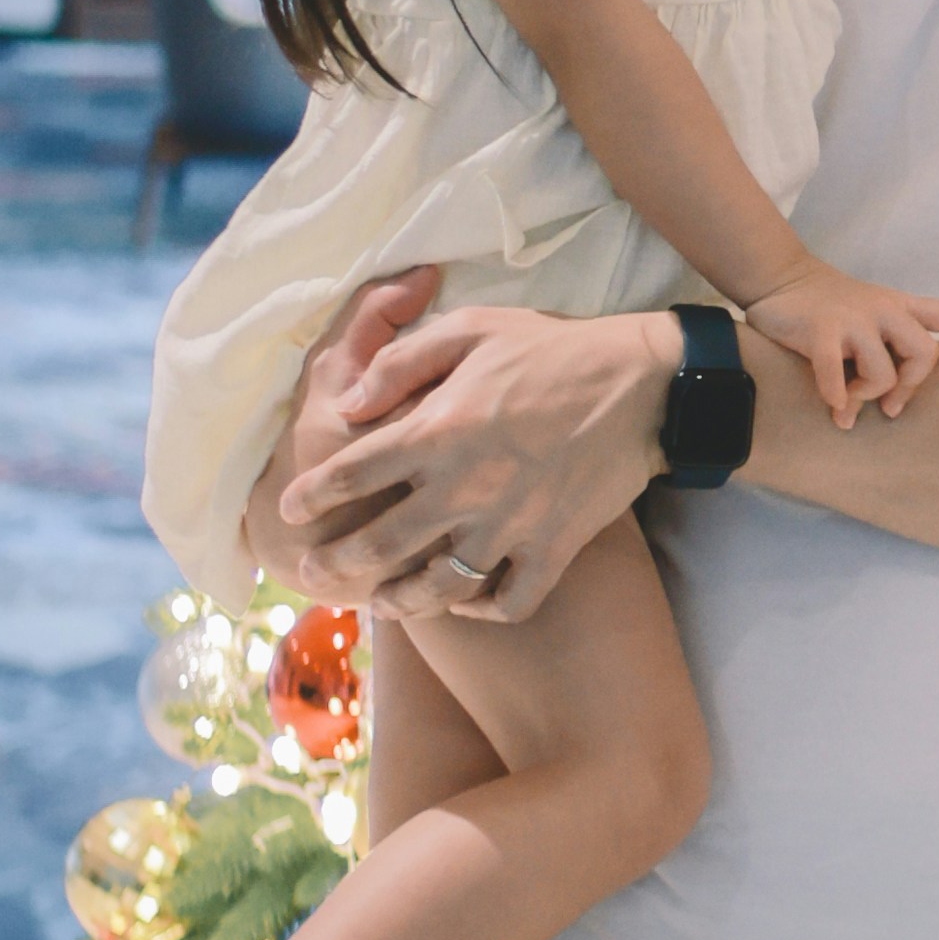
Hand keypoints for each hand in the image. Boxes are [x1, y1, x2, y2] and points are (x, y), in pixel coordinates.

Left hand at [274, 272, 674, 622]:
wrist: (645, 386)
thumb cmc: (553, 349)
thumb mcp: (472, 329)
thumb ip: (401, 361)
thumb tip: (351, 401)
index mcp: (439, 430)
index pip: (353, 473)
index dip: (314, 497)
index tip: (293, 509)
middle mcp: (465, 487)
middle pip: (380, 545)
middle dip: (337, 566)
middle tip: (312, 574)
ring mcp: (510, 526)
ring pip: (438, 588)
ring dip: (401, 601)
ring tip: (382, 604)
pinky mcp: (553, 549)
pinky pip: (509, 601)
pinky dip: (483, 610)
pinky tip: (468, 602)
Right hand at [744, 263, 938, 430]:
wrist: (779, 276)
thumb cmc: (828, 307)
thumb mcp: (869, 317)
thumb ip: (886, 349)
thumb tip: (890, 408)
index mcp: (900, 306)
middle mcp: (884, 309)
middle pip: (924, 352)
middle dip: (910, 386)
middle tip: (889, 407)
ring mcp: (853, 319)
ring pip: (883, 373)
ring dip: (866, 396)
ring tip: (846, 405)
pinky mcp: (821, 330)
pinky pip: (836, 372)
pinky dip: (836, 395)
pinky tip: (831, 404)